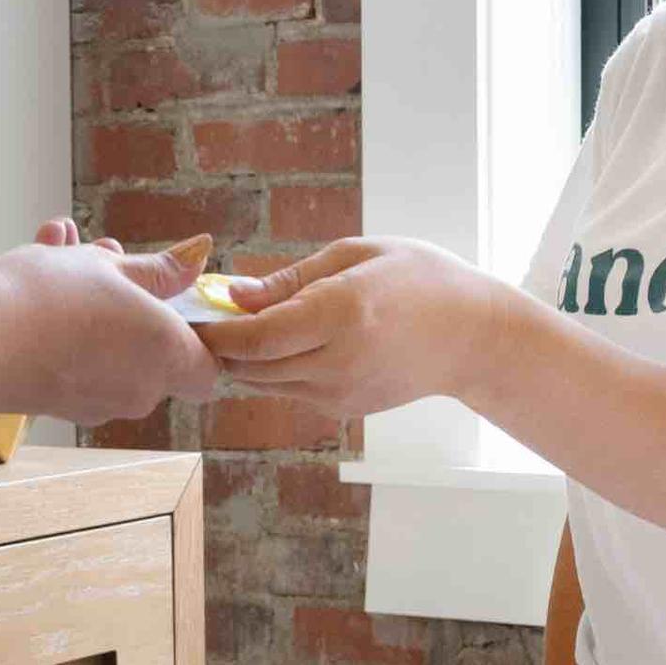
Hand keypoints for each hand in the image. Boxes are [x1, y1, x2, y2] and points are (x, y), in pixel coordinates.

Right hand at [0, 221, 215, 422]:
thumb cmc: (51, 299)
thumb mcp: (110, 268)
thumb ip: (159, 270)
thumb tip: (197, 257)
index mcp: (168, 357)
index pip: (208, 368)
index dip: (197, 336)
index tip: (171, 300)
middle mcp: (139, 391)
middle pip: (153, 351)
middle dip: (132, 303)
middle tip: (104, 258)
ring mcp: (97, 404)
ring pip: (109, 349)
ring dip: (93, 305)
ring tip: (59, 250)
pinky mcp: (57, 407)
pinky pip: (75, 360)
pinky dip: (64, 327)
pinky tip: (37, 273)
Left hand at [195, 236, 521, 418]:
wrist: (473, 336)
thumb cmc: (419, 278)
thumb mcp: (357, 256)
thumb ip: (291, 279)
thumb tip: (234, 295)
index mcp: (341, 313)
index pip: (254, 336)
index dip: (215, 329)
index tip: (191, 311)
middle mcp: (338, 360)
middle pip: (250, 366)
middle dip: (220, 346)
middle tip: (200, 319)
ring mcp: (341, 392)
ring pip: (264, 383)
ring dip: (243, 359)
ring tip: (236, 326)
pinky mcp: (344, 409)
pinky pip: (290, 390)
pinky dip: (274, 369)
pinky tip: (281, 342)